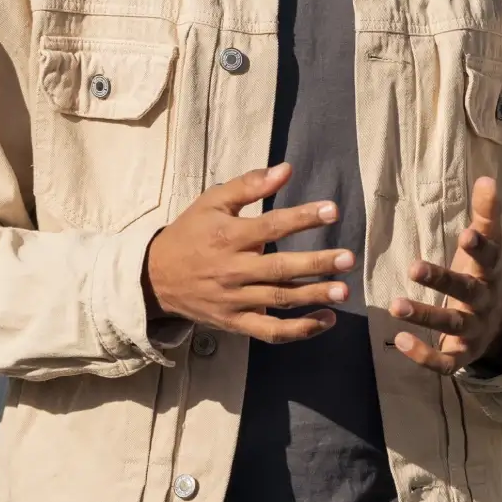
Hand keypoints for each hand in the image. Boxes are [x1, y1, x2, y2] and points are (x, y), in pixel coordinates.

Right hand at [145, 162, 354, 343]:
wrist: (153, 278)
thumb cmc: (190, 233)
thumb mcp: (212, 202)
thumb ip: (249, 185)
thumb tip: (287, 169)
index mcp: (229, 236)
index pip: (271, 226)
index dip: (303, 218)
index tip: (333, 210)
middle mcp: (233, 270)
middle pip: (280, 268)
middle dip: (316, 264)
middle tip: (348, 258)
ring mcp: (234, 300)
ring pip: (279, 300)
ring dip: (314, 296)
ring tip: (344, 290)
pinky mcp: (235, 322)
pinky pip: (270, 332)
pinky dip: (299, 330)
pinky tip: (327, 320)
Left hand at [389, 176, 501, 374]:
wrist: (499, 325)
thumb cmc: (482, 276)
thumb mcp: (488, 246)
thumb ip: (486, 214)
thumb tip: (487, 178)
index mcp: (490, 272)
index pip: (489, 258)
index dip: (481, 247)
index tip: (467, 234)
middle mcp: (483, 302)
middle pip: (466, 292)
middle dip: (442, 281)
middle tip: (414, 266)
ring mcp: (473, 331)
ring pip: (451, 326)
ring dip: (424, 316)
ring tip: (395, 305)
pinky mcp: (461, 356)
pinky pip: (444, 362)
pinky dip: (424, 356)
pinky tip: (399, 342)